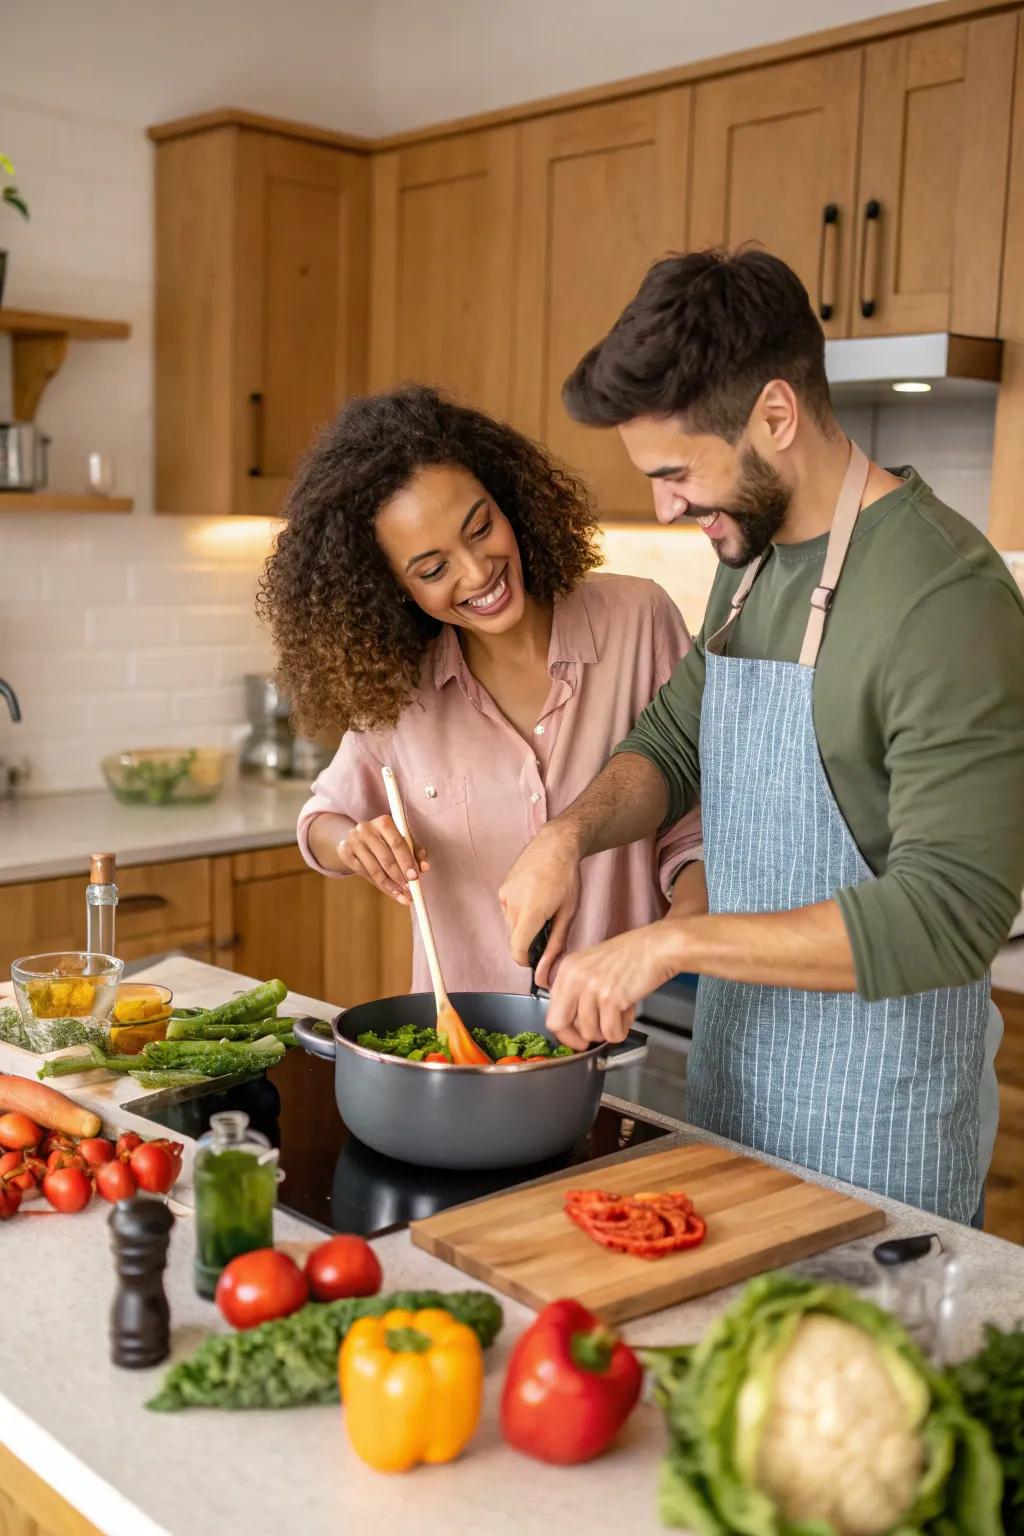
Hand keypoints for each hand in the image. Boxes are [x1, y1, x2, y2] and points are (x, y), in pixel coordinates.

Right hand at [336, 816, 428, 903]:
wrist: (357, 837)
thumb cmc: (386, 840)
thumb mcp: (403, 841)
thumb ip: (416, 853)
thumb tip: (424, 868)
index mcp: (384, 822)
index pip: (397, 844)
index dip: (407, 862)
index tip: (415, 878)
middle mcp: (366, 829)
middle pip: (386, 858)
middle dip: (400, 878)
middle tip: (410, 892)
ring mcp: (352, 840)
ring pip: (374, 869)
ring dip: (390, 885)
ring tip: (402, 896)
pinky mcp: (344, 852)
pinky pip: (364, 873)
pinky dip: (379, 885)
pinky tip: (389, 891)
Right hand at [500, 823, 581, 986]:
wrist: (555, 844)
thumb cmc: (567, 878)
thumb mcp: (568, 914)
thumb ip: (555, 946)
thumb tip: (544, 975)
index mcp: (531, 911)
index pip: (518, 951)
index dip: (528, 960)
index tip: (539, 956)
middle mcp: (512, 903)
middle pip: (514, 940)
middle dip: (529, 941)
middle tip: (549, 926)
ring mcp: (504, 895)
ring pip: (511, 927)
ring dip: (524, 927)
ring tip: (543, 908)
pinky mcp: (502, 889)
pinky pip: (508, 912)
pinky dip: (519, 913)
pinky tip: (535, 898)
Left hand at [544, 922, 683, 1051]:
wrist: (656, 947)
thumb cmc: (631, 956)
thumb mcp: (592, 966)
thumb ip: (578, 990)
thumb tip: (574, 1023)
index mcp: (567, 969)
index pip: (552, 1012)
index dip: (565, 1031)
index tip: (576, 1037)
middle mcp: (574, 977)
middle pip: (558, 1025)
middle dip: (576, 1039)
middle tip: (593, 1039)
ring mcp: (591, 988)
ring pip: (589, 1032)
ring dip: (607, 1031)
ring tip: (620, 1014)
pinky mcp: (611, 999)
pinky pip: (611, 1032)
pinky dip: (621, 1031)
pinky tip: (628, 1015)